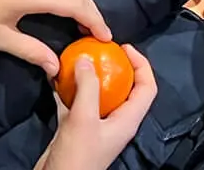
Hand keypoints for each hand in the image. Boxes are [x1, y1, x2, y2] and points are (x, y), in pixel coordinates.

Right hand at [40, 46, 156, 169]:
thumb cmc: (77, 156)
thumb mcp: (83, 119)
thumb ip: (87, 86)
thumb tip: (87, 58)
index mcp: (127, 120)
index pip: (146, 87)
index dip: (141, 63)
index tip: (124, 47)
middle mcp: (115, 121)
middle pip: (122, 87)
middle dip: (113, 66)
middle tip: (98, 50)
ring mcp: (96, 125)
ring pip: (98, 94)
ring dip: (88, 76)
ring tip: (78, 57)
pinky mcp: (77, 129)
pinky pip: (76, 103)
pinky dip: (68, 90)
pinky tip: (57, 76)